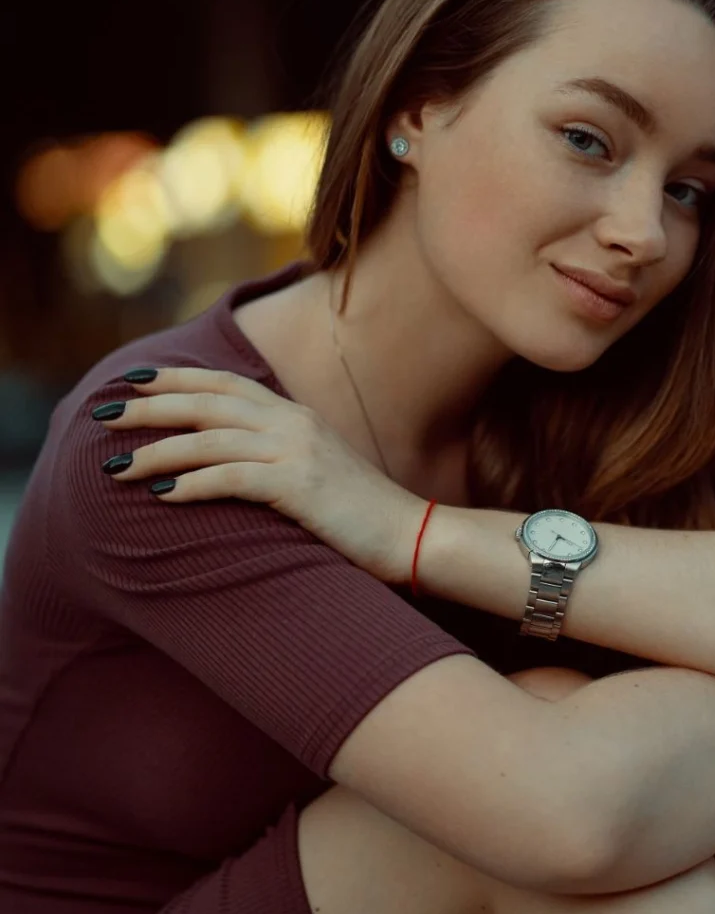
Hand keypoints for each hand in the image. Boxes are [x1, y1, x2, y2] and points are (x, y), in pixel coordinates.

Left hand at [94, 367, 425, 583]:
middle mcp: (294, 423)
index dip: (177, 379)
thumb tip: (234, 459)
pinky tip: (161, 495)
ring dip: (158, 449)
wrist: (410, 534)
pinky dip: (191, 483)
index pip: (226, 384)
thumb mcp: (318, 470)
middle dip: (152, 405)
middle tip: (104, 414)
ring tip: (116, 466)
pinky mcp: (299, 485)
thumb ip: (280, 453)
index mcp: (296, 415)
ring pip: (211, 439)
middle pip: (209, 402)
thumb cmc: (361, 512)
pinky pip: (231, 477)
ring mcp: (297, 451)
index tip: (134, 381)